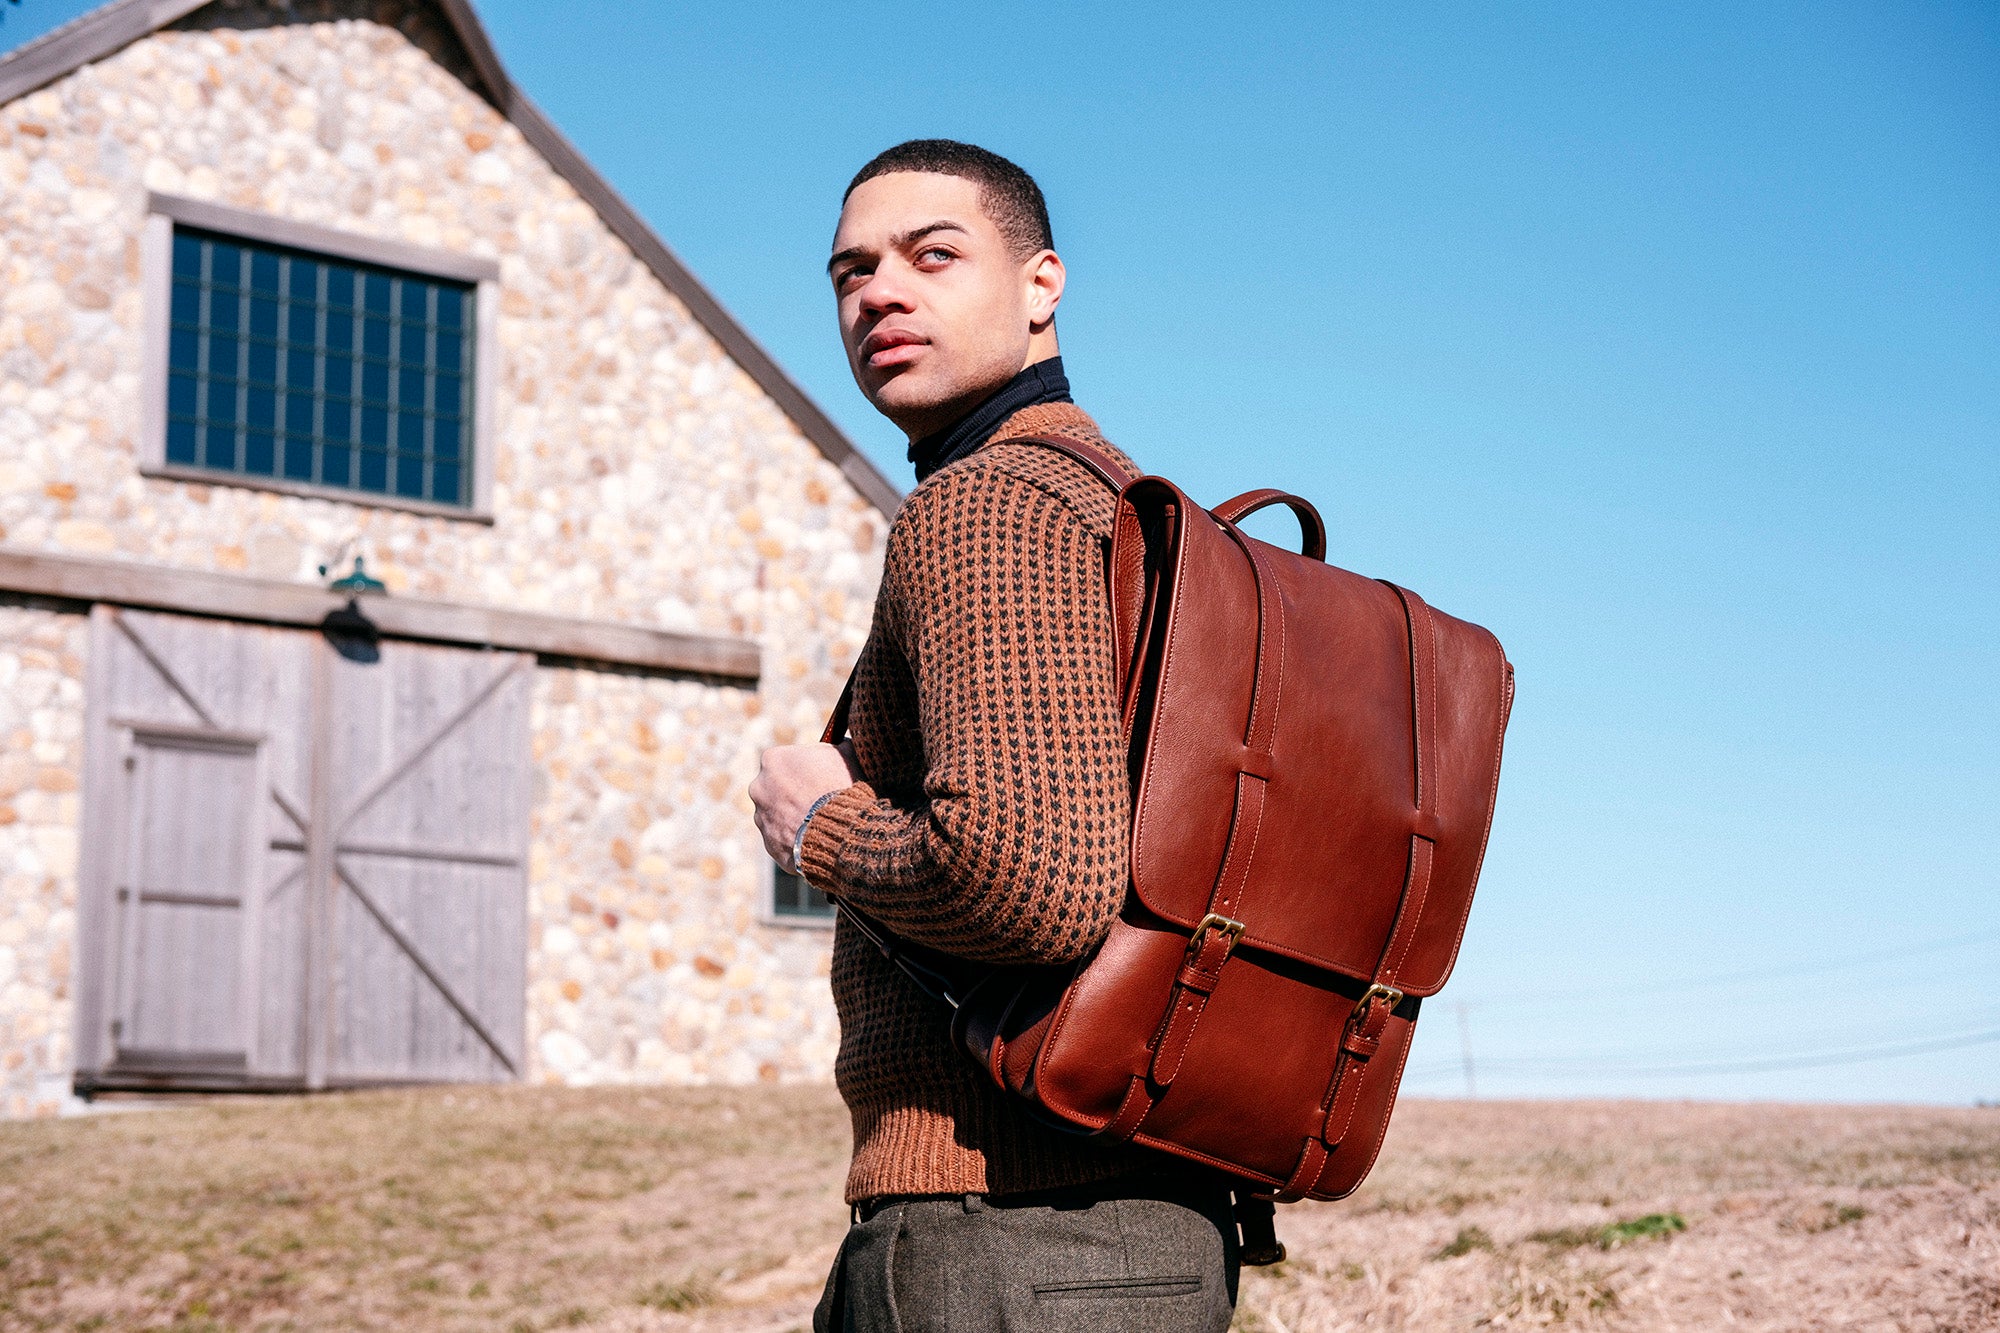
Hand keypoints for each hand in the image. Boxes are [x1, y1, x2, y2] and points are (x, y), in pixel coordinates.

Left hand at [750, 742, 861, 872]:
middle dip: (796, 793)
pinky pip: (785, 839)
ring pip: (779, 815)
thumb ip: (838, 746)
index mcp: (773, 760)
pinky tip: (817, 839)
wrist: (841, 832)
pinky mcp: (770, 844)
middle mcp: (759, 787)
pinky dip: (798, 839)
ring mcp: (762, 818)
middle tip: (821, 801)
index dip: (806, 769)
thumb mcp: (847, 755)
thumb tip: (843, 744)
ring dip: (796, 817)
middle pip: (778, 788)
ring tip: (822, 823)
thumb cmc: (843, 788)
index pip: (787, 760)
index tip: (821, 776)